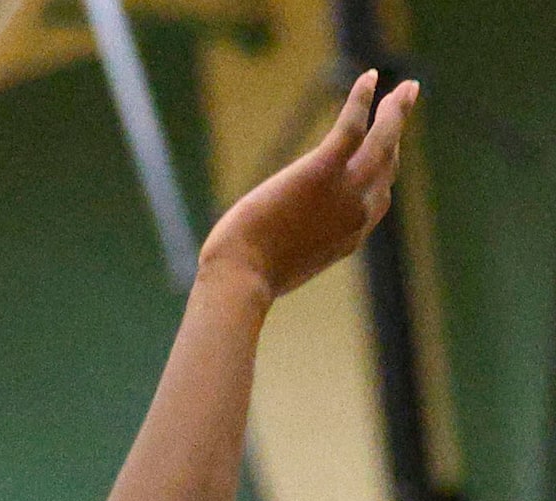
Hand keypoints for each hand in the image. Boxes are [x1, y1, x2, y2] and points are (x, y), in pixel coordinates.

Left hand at [198, 70, 417, 302]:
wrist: (240, 278)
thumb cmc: (248, 278)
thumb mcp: (284, 265)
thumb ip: (299, 244)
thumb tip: (282, 239)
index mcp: (350, 235)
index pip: (379, 197)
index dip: (384, 170)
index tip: (388, 148)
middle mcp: (359, 212)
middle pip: (389, 163)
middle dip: (398, 131)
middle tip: (404, 101)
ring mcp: (345, 190)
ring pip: (383, 140)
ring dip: (396, 111)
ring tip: (404, 88)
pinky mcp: (321, 171)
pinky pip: (352, 126)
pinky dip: (362, 100)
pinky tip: (368, 78)